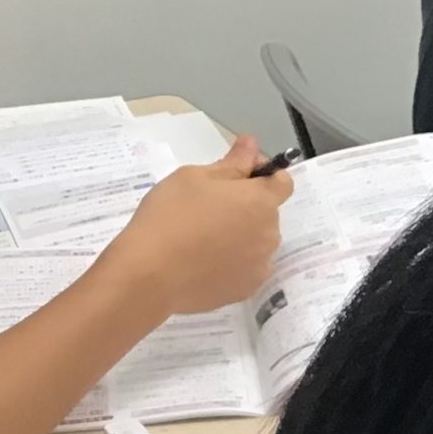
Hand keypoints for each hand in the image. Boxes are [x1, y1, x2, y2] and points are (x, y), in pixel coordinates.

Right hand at [97, 134, 290, 316]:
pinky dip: (232, 261)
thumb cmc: (170, 215)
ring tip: (202, 237)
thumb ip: (232, 162)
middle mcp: (270, 234)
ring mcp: (260, 265)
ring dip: (240, 234)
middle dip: (246, 205)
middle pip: (266, 213)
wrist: (149, 273)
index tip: (236, 174)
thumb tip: (251, 144)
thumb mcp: (195, 176)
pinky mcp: (245, 290)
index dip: (263, 173)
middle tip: (207, 206)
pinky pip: (245, 267)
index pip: (282, 181)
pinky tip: (204, 261)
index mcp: (261, 202)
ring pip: (256, 241)